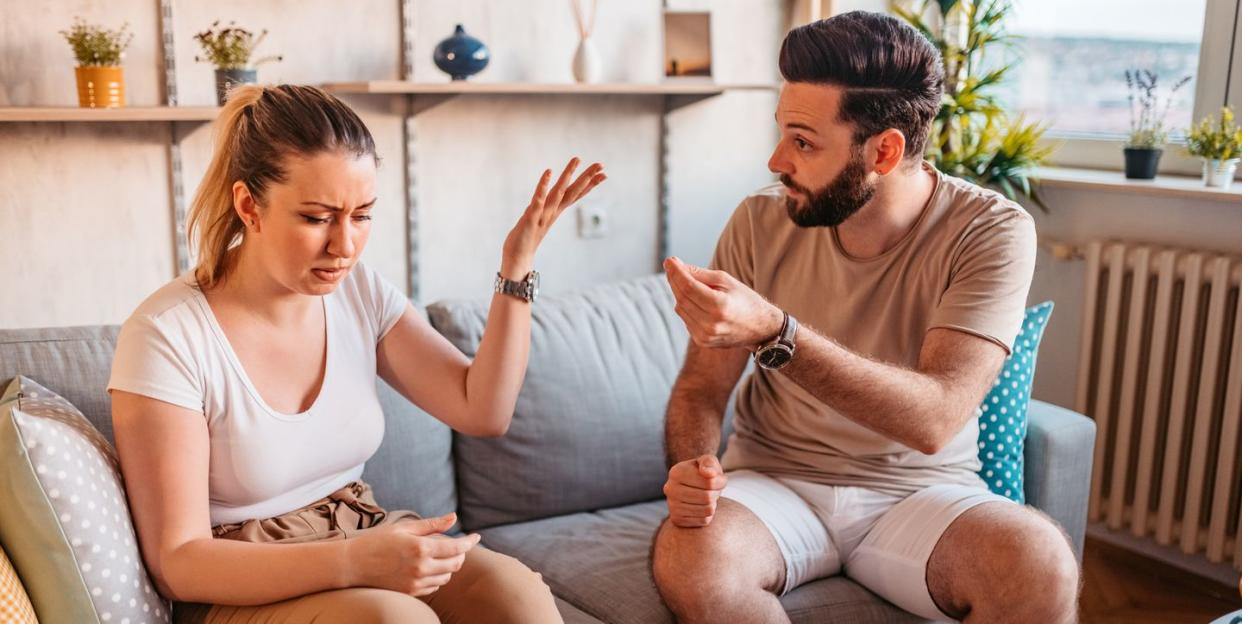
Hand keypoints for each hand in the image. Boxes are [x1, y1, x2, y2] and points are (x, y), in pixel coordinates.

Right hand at [344, 512, 480, 595]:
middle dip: (461, 554)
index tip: (476, 537)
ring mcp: (415, 582)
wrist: (352, 565)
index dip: (470, 542)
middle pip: (455, 564)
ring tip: (440, 555)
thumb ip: (431, 524)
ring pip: (446, 577)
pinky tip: (430, 567)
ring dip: (449, 566)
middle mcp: (421, 567)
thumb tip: (453, 517)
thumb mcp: (404, 527)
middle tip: (457, 545)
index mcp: (421, 548)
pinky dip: (438, 577)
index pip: (457, 548)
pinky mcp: (410, 592)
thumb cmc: (377, 541)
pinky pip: (434, 586)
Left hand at [501, 157, 606, 277]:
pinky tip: (548, 172)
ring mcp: (543, 215)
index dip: (590, 184)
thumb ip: (543, 210)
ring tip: (577, 159)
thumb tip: (548, 203)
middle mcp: (553, 213)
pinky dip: (543, 186)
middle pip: (573, 192)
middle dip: (587, 177)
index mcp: (555, 212)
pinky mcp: (530, 218)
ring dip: (568, 176)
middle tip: (601, 164)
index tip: (604, 173)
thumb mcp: (538, 220)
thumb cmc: (525, 239)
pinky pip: (538, 200)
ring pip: (559, 192)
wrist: (517, 259)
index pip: (575, 195)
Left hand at [663, 256, 783, 349]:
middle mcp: (711, 324)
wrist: (760, 329)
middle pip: (682, 298)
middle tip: (673, 267)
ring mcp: (705, 336)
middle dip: (674, 280)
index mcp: (720, 306)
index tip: (669, 260)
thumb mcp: (727, 281)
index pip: (688, 287)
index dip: (676, 272)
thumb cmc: (745, 300)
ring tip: (689, 283)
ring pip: (680, 309)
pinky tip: (696, 301)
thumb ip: (701, 274)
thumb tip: (676, 266)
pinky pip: (685, 319)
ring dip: (680, 294)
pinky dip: (686, 307)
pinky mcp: (702, 341)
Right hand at [663, 454, 727, 527]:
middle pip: (707, 497)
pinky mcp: (677, 519)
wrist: (691, 487)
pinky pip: (704, 521)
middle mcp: (670, 489)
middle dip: (716, 493)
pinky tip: (701, 506)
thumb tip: (709, 473)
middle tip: (714, 490)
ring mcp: (671, 506)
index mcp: (676, 472)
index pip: (709, 482)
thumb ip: (709, 463)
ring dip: (713, 504)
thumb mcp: (708, 461)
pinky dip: (708, 514)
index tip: (717, 479)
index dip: (720, 481)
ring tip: (707, 497)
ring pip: (707, 510)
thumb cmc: (703, 472)